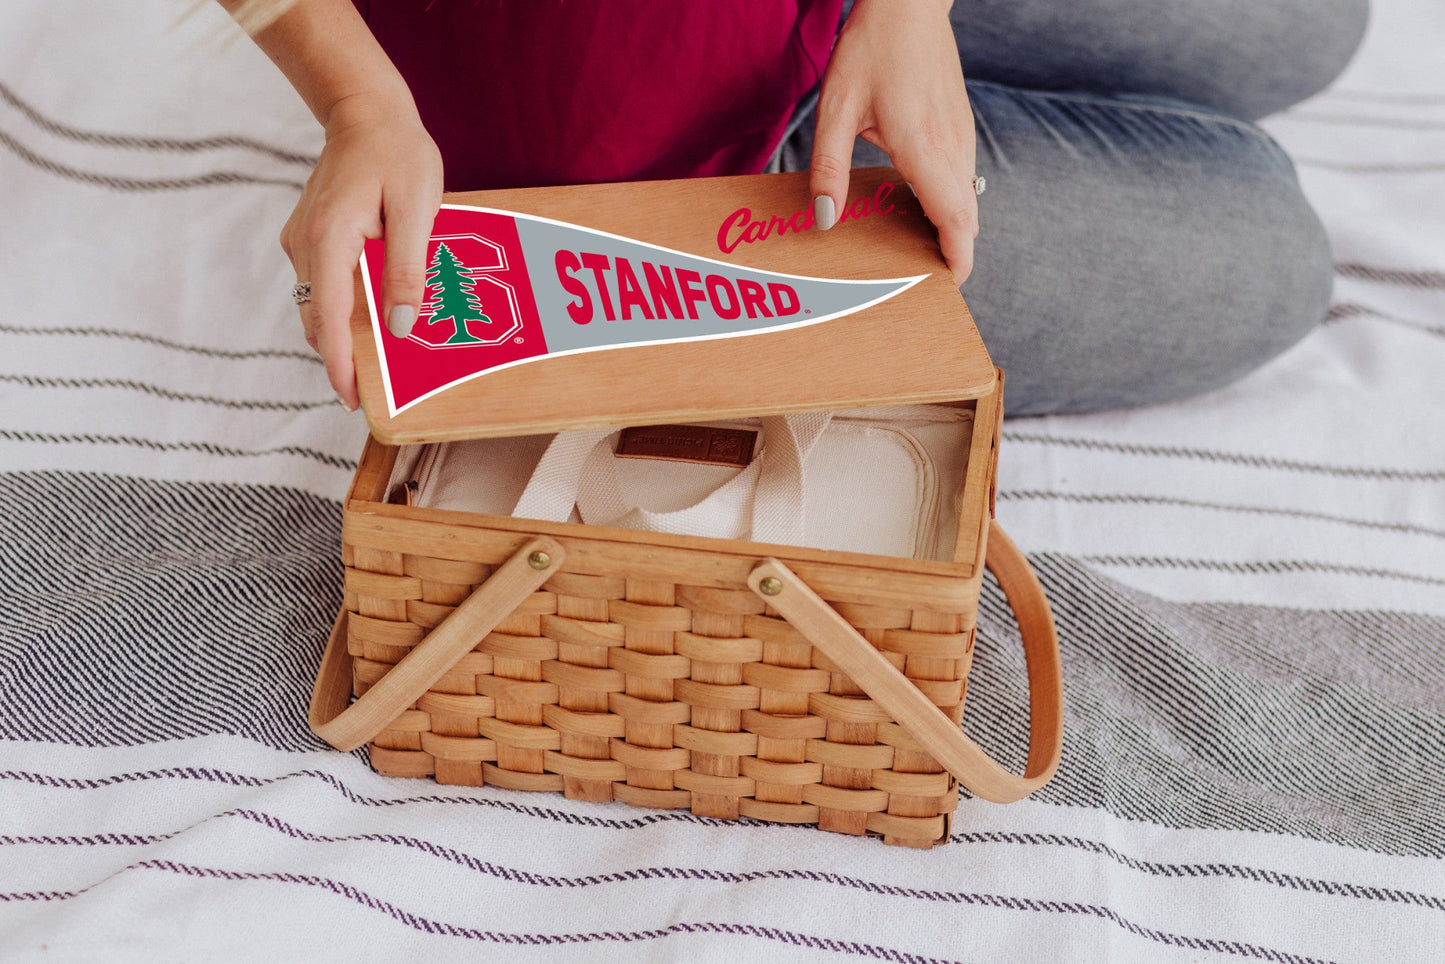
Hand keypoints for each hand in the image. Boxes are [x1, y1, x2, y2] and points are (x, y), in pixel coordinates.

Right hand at [280, 93, 442, 408]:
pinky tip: (375, 316)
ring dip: (343, 334)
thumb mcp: (416, 210)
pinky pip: (324, 285)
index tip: (351, 399)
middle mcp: (304, 244)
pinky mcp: (310, 239)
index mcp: (328, 238)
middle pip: (318, 319)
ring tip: (381, 361)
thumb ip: (407, 269)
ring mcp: (302, 241)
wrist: (366, 111)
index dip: (340, 364)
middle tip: (377, 392)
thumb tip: (400, 325)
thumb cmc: (397, 153)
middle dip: (343, 358)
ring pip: (318, 305)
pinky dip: (344, 308)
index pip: (328, 318)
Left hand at [809, 0, 976, 284]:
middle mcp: (952, 146)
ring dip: (951, 228)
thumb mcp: (836, 109)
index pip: (955, 219)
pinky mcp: (960, 125)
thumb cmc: (872, 48)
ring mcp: (962, 135)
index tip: (947, 285)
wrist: (910, 2)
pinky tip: (917, 207)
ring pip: (968, 198)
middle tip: (921, 279)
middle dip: (952, 253)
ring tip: (916, 250)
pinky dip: (950, 203)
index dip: (957, 258)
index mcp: (925, 148)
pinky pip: (963, 178)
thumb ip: (829, 169)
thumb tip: (825, 220)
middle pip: (966, 217)